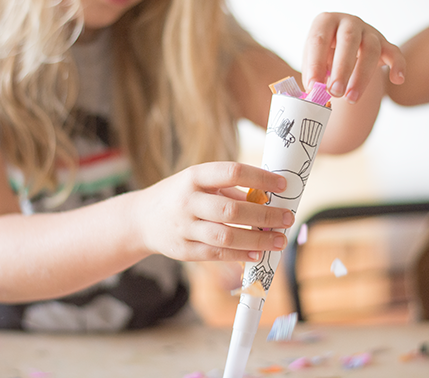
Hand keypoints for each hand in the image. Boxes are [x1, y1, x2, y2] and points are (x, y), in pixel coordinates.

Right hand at [135, 162, 294, 261]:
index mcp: (194, 177)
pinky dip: (239, 255)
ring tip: (279, 240)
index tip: (283, 184)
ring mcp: (184, 227)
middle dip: (264, 215)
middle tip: (288, 218)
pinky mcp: (183, 250)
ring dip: (257, 240)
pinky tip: (258, 254)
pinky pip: (216, 254)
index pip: (231, 172)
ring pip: (225, 236)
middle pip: (231, 210)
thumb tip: (267, 199)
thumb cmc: (180, 196)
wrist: (141, 219)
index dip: (260, 178)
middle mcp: (187, 201)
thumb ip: (230, 190)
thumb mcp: (200, 183)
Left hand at [302, 12, 405, 102]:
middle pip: (348, 41)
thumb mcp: (311, 62)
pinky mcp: (385, 44)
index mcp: (325, 22)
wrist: (340, 48)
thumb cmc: (323, 56)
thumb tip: (314, 96)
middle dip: (342, 69)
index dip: (315, 64)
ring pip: (371, 49)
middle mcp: (348, 23)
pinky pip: (395, 52)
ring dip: (362, 76)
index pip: (319, 40)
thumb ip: (312, 77)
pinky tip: (397, 80)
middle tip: (335, 93)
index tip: (312, 86)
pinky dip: (398, 65)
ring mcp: (369, 31)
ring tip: (351, 99)